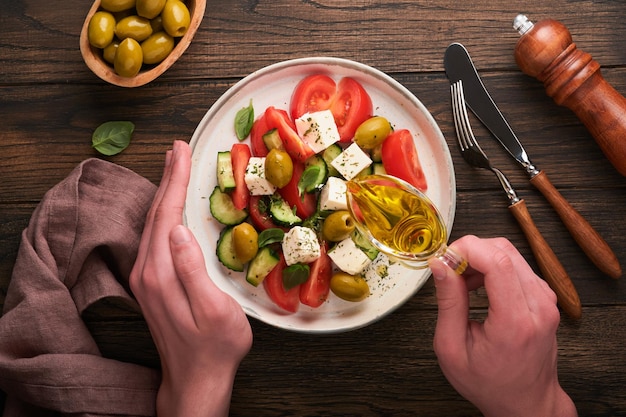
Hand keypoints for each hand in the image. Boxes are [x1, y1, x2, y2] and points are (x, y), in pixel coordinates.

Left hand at [130, 140, 251, 416]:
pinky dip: (162, 213)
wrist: (196, 379)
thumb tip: (178, 230)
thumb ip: (192, 270)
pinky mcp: (150, 284)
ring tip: (174, 168)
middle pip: (155, 214)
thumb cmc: (215, 347)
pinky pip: (153, 237)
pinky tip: (170, 207)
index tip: (181, 151)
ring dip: (164, 192)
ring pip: (152, 224)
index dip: (175, 181)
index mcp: (161, 273)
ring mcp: (145, 278)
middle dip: (167, 178)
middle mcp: (146, 271)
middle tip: (177, 149)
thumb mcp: (215, 310)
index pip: (167, 214)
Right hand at [429, 235, 576, 416]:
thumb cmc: (489, 383)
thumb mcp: (453, 347)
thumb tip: (440, 265)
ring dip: (480, 259)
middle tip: (449, 271)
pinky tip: (477, 287)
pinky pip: (516, 266)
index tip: (444, 258)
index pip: (497, 262)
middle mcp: (538, 306)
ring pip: (510, 254)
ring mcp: (546, 300)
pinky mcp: (544, 297)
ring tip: (461, 284)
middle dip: (470, 251)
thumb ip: (448, 302)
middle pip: (504, 251)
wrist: (526, 403)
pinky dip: (491, 268)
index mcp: (515, 322)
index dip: (467, 249)